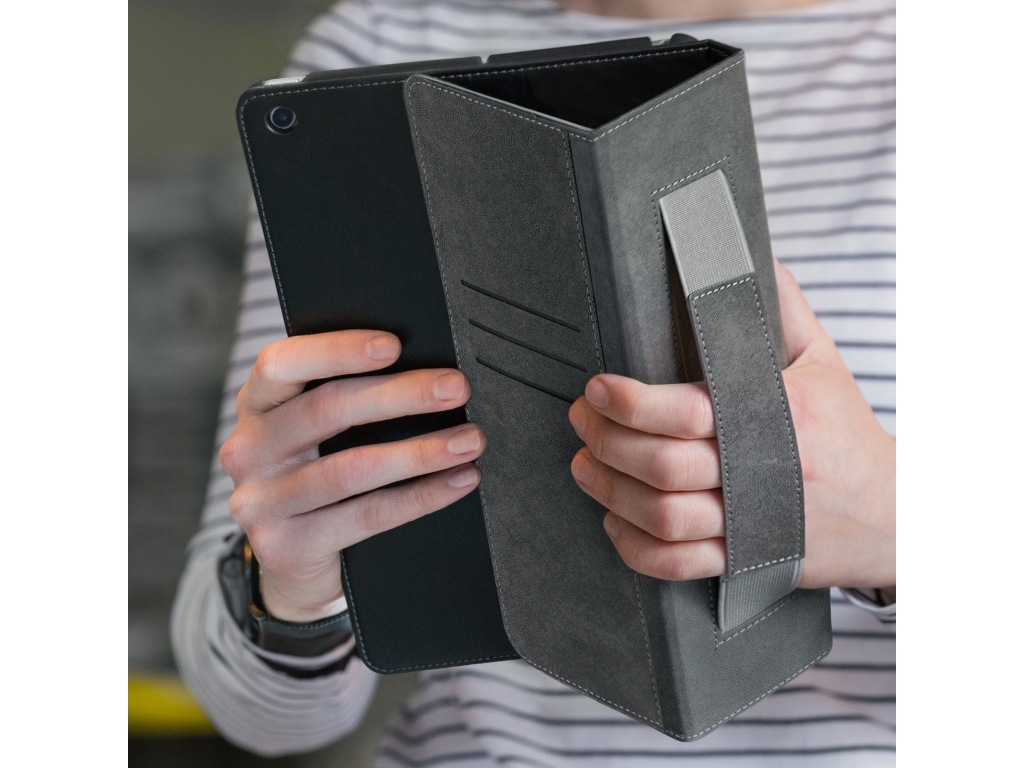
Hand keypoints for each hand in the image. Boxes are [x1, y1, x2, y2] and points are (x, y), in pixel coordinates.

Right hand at [220, 331, 484, 621]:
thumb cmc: (317, 472)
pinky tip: (456, 481)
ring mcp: (261, 502)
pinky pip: (367, 517)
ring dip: (420, 452)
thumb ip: (345, 395)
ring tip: (468, 440)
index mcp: (256, 405)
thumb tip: (425, 368)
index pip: (282, 364)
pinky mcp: (287, 546)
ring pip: (350, 469)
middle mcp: (249, 450)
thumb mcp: (314, 431)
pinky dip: (421, 497)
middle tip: (455, 388)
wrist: (293, 557)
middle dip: (401, 395)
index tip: (394, 344)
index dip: (337, 350)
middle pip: (325, 411)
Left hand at [568, 261, 894, 590]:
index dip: (630, 402)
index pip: (687, 413)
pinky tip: (615, 522)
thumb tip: (743, 252)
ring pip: (662, 518)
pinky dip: (636, 548)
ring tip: (584, 465)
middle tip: (581, 420)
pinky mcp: (745, 561)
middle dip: (606, 441)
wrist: (894, 515)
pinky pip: (677, 565)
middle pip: (661, 466)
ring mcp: (752, 526)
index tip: (597, 388)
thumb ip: (781, 307)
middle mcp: (762, 476)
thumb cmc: (847, 431)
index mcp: (778, 419)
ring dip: (610, 492)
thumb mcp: (823, 360)